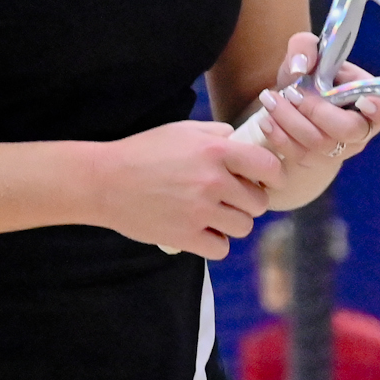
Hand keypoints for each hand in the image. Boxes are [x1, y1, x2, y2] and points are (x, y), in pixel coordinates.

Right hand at [93, 120, 285, 258]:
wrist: (105, 181)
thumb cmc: (143, 151)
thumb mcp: (181, 130)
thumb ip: (216, 133)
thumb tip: (240, 139)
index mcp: (216, 151)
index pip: (269, 167)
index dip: (274, 177)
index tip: (267, 182)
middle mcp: (213, 181)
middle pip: (259, 203)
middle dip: (249, 201)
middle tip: (230, 198)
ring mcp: (200, 211)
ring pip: (243, 227)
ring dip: (232, 222)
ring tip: (213, 214)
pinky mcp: (186, 237)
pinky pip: (222, 248)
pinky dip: (215, 243)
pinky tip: (201, 231)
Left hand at [254, 32, 379, 170]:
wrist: (287, 104)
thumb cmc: (308, 77)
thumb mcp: (305, 53)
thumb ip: (305, 46)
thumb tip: (304, 66)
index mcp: (373, 99)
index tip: (365, 101)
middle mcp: (361, 129)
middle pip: (352, 132)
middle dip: (319, 111)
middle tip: (294, 92)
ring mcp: (340, 149)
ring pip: (321, 145)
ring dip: (291, 120)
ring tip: (271, 99)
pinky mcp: (316, 163)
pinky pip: (300, 156)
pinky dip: (280, 135)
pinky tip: (267, 119)